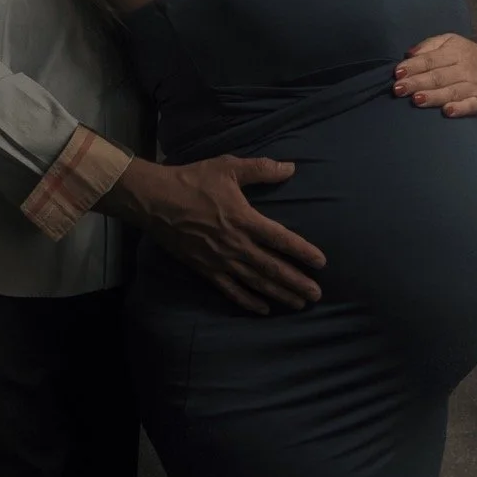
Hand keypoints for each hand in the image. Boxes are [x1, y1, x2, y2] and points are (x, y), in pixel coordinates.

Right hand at [103, 155, 325, 314]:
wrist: (155, 200)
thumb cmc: (192, 181)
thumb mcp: (228, 167)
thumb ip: (261, 169)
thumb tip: (291, 168)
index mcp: (245, 219)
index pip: (281, 239)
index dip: (303, 251)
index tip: (321, 263)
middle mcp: (236, 244)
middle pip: (273, 268)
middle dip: (297, 282)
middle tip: (317, 294)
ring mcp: (220, 260)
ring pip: (256, 282)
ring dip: (279, 294)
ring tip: (299, 304)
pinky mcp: (205, 269)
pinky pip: (230, 290)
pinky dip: (248, 300)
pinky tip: (263, 308)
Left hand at [392, 34, 476, 116]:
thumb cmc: (461, 53)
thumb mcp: (447, 41)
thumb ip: (429, 45)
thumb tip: (409, 54)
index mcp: (456, 52)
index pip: (431, 60)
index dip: (414, 66)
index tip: (398, 73)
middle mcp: (466, 69)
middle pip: (439, 77)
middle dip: (417, 83)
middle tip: (399, 89)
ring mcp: (474, 86)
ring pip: (451, 92)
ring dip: (433, 96)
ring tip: (416, 99)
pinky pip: (470, 106)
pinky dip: (459, 109)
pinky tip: (447, 111)